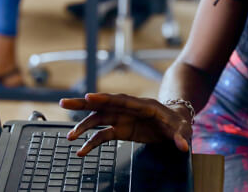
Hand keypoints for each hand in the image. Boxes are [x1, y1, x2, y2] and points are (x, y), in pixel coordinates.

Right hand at [59, 93, 192, 155]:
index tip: (89, 96)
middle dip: (83, 103)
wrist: (176, 123)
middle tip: (64, 103)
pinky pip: (102, 135)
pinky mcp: (121, 129)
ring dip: (83, 126)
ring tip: (70, 136)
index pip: (122, 100)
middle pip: (103, 104)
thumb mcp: (183, 129)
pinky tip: (81, 151)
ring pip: (98, 119)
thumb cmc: (178, 122)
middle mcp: (128, 109)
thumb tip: (183, 146)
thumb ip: (180, 137)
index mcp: (143, 106)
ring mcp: (123, 118)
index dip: (105, 98)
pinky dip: (91, 142)